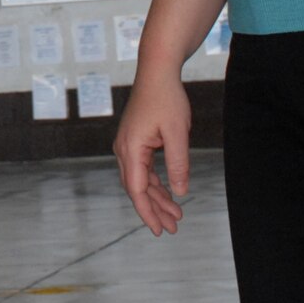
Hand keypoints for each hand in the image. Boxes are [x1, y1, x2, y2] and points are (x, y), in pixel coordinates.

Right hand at [114, 72, 191, 235]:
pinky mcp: (135, 140)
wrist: (156, 72)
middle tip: (173, 228)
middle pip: (137, 188)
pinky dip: (156, 183)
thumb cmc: (167, 99)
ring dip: (157, 198)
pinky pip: (143, 169)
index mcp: (131, 148)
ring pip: (140, 180)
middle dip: (154, 210)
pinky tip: (169, 192)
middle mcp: (124, 148)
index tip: (159, 230)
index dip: (148, 212)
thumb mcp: (177, 133)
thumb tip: (179, 192)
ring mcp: (128, 144)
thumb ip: (178, 164)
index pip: (136, 189)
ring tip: (176, 215)